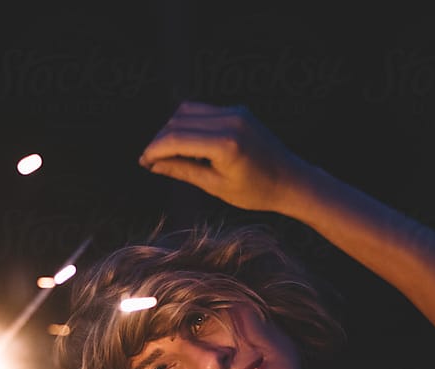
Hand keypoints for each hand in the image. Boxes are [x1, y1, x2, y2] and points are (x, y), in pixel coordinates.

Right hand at [138, 101, 309, 212]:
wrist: (291, 180)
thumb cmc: (256, 191)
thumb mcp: (216, 187)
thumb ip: (183, 171)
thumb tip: (153, 164)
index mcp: (226, 144)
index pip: (177, 138)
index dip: (155, 149)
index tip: (143, 161)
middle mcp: (230, 121)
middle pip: (178, 120)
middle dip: (160, 139)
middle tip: (151, 160)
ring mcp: (235, 112)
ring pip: (187, 111)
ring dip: (172, 129)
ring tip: (166, 153)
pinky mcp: (237, 110)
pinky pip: (202, 111)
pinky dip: (188, 124)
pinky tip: (185, 145)